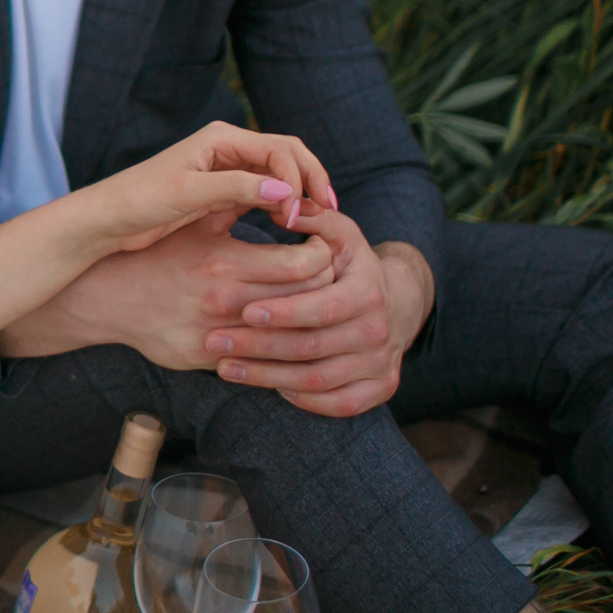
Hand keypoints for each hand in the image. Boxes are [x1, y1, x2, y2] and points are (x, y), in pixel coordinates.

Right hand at [0, 210, 338, 364]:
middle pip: (306, 302)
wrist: (106, 297)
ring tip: (312, 303)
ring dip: (307, 319)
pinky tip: (284, 332)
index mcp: (225, 263)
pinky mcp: (206, 361)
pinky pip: (259, 360)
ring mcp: (215, 336)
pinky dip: (278, 347)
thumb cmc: (159, 252)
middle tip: (329, 275)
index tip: (324, 247)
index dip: (324, 256)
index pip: (304, 265)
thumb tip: (288, 187)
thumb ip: (241, 204)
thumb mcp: (197, 221)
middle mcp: (223, 302)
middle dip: (325, 287)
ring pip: (288, 336)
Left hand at [64, 121, 337, 257]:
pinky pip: (264, 194)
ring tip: (316, 223)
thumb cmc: (137, 201)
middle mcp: (227, 148)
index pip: (280, 150)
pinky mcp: (222, 193)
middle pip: (288, 156)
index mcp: (221, 138)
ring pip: (279, 175)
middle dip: (311, 181)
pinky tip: (291, 227)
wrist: (105, 221)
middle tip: (330, 213)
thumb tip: (284, 190)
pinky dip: (282, 206)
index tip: (296, 217)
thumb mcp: (186, 194)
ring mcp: (226, 170)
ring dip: (300, 194)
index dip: (297, 181)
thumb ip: (235, 189)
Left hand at [204, 208, 432, 416]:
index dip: (283, 312)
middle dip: (259, 347)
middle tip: (214, 342)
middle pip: (312, 347)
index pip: (321, 307)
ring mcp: (381, 363)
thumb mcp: (339, 235)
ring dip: (267, 377)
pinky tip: (268, 386)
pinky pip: (339, 403)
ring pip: (318, 380)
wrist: (398, 302)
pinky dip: (303, 400)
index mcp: (368, 291)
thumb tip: (283, 208)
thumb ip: (312, 218)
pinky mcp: (381, 388)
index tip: (243, 311)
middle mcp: (378, 330)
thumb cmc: (350, 264)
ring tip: (224, 367)